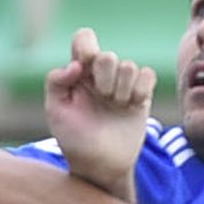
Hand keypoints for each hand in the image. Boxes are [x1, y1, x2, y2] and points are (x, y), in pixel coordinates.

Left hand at [46, 28, 155, 192]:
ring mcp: (122, 84)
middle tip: (101, 99)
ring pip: (129, 66)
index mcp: (79, 73)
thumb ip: (56, 81)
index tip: (83, 68)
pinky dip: (140, 90)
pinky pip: (147, 74)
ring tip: (115, 107)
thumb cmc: (74, 139)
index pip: (84, 39)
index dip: (86, 46)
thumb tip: (76, 65)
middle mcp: (101, 75)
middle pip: (108, 55)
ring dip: (121, 90)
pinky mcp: (141, 94)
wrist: (100, 165)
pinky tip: (131, 106)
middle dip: (104, 79)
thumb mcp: (56, 111)